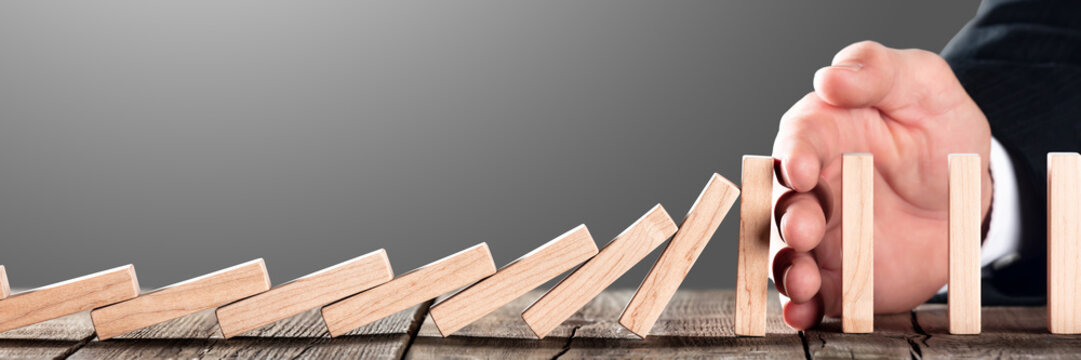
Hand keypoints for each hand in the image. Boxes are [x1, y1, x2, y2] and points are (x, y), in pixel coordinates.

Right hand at [770, 41, 992, 329]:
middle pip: (781, 205)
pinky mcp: (838, 276)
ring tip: (802, 282)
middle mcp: (811, 189)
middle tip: (803, 228)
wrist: (969, 191)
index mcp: (819, 137)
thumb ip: (876, 70)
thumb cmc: (937, 127)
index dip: (792, 157)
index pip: (795, 144)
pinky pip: (814, 295)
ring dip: (787, 270)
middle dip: (786, 219)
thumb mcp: (920, 83)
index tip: (800, 169)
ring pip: (788, 254)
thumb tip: (830, 77)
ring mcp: (822, 236)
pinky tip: (804, 313)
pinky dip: (801, 308)